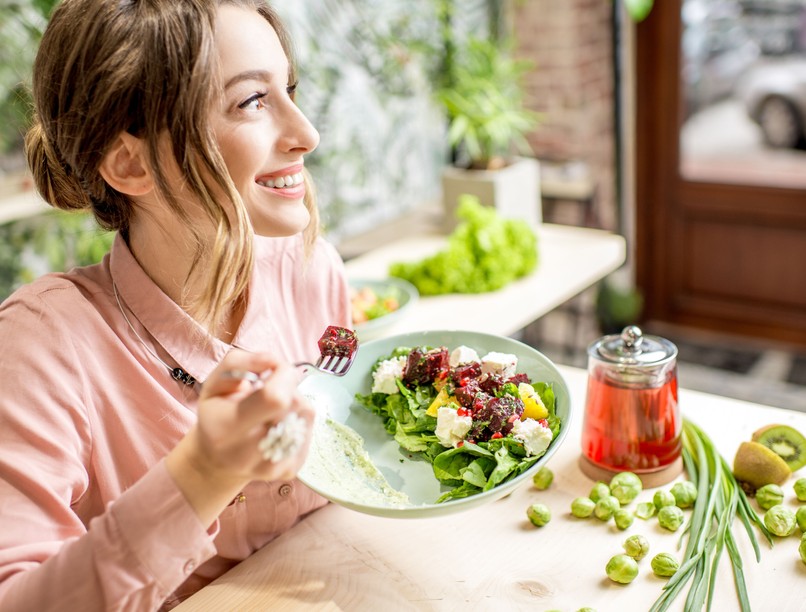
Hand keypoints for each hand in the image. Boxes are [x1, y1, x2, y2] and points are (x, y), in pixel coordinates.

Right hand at [166, 349, 313, 525]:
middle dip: (287, 386)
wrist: (216, 461)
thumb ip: (240, 362)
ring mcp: (273, 467)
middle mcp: (248, 454)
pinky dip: (299, 419)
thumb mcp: (214, 382)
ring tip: (272, 409)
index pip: (274, 398)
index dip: (283, 375)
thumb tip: (275, 361)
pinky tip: (280, 423)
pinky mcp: (291, 470)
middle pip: (294, 404)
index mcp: (226, 429)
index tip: (274, 370)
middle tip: (270, 390)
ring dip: (295, 402)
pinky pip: (310, 429)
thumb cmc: (216, 414)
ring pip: (306, 414)